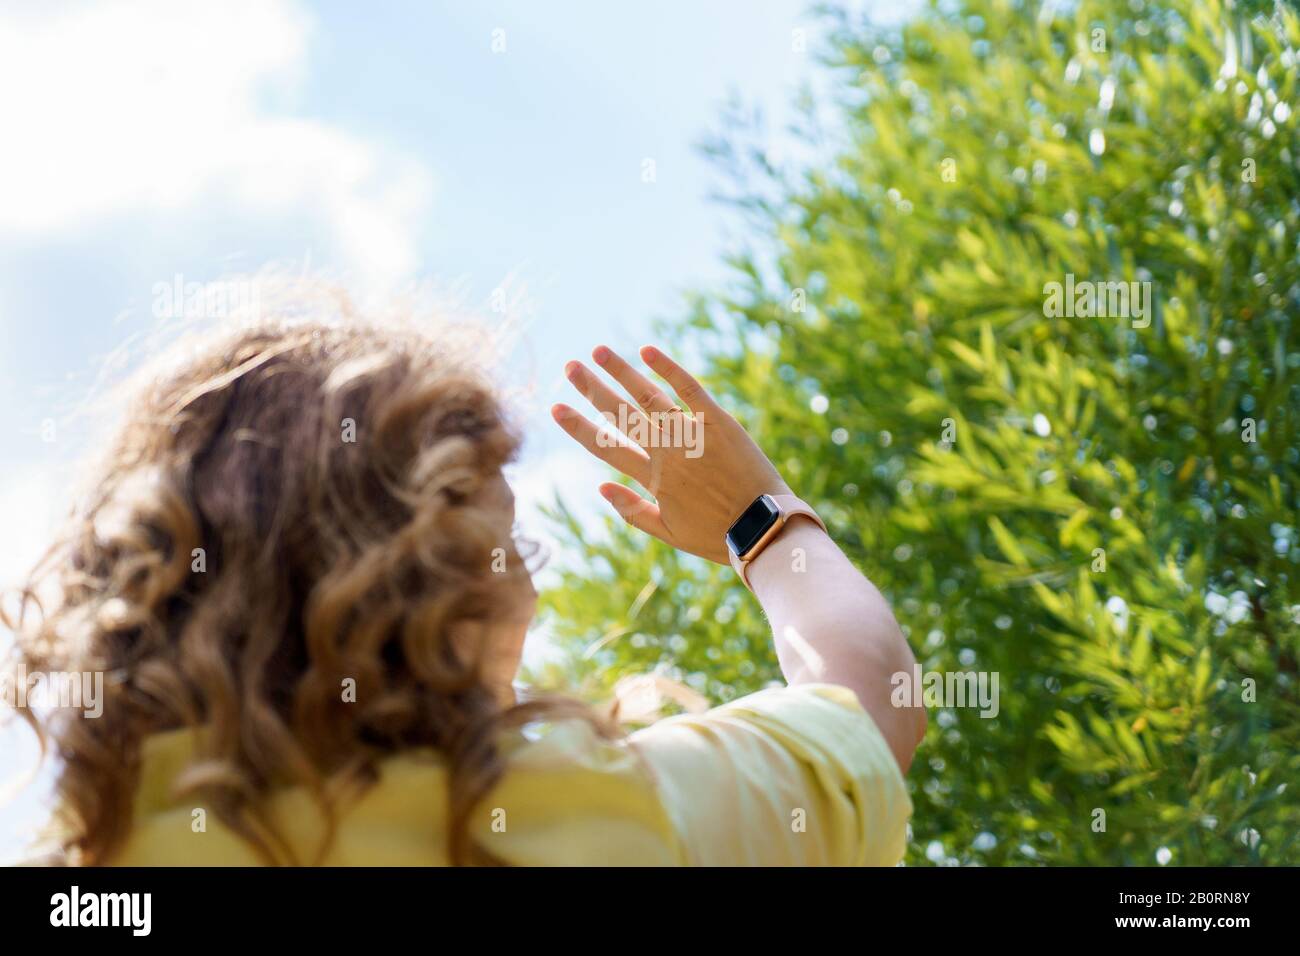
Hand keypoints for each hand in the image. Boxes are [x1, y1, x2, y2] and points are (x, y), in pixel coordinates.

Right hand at [551, 345, 791, 564]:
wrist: (764, 527)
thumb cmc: (718, 535)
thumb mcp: (669, 533)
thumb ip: (633, 511)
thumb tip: (601, 487)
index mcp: (653, 479)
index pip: (606, 447)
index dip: (579, 427)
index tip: (556, 408)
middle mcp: (667, 451)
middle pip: (621, 414)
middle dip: (593, 389)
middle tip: (570, 366)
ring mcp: (692, 433)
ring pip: (649, 396)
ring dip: (622, 372)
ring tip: (598, 351)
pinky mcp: (719, 421)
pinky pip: (690, 388)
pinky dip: (668, 368)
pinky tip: (647, 351)